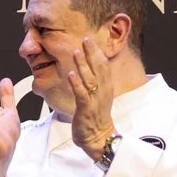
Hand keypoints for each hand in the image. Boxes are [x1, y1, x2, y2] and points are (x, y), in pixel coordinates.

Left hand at [68, 36, 116, 160]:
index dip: (97, 52)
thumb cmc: (95, 118)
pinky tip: (71, 74)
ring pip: (90, 79)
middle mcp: (102, 92)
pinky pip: (82, 94)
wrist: (98, 138)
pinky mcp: (86, 109)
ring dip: (83, 65)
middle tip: (86, 38)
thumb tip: (84, 71)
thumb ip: (92, 83)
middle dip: (92, 53)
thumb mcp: (96, 97)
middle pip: (99, 69)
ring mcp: (95, 100)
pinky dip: (77, 84)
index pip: (103, 66)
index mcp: (105, 88)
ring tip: (76, 51)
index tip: (90, 39)